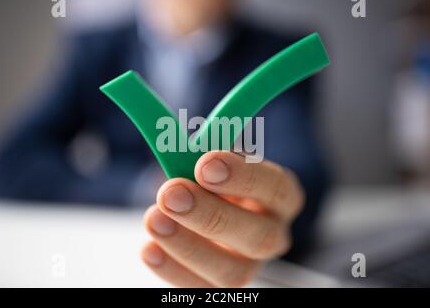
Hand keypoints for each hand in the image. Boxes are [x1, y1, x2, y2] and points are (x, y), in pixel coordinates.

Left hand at [141, 151, 304, 286]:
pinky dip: (172, 270)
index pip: (275, 189)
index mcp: (280, 196)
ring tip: (154, 219)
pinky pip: (201, 288)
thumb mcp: (214, 157)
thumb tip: (174, 142)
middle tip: (172, 194)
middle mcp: (272, 234)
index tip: (205, 164)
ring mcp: (249, 265)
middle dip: (211, 215)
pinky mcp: (220, 284)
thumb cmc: (215, 178)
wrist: (208, 205)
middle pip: (258, 236)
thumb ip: (203, 151)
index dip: (244, 178)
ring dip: (188, 246)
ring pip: (232, 272)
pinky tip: (149, 249)